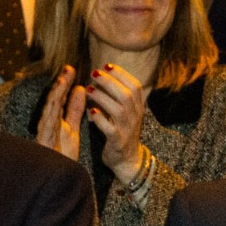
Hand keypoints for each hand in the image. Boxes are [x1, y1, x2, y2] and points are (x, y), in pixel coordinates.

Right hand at [36, 67, 85, 160]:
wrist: (61, 175)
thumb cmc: (63, 152)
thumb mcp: (71, 128)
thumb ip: (74, 110)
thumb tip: (80, 89)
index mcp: (56, 119)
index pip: (60, 98)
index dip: (65, 83)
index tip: (71, 69)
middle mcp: (48, 124)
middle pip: (53, 101)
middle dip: (60, 86)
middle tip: (67, 70)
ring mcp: (44, 134)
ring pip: (48, 113)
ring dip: (54, 98)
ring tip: (61, 84)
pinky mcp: (43, 145)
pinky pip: (46, 131)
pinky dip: (49, 120)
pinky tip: (52, 110)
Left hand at [86, 64, 148, 180]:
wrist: (127, 159)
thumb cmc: (121, 131)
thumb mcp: (126, 112)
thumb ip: (118, 95)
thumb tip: (104, 74)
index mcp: (137, 108)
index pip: (135, 86)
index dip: (121, 74)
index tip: (106, 65)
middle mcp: (135, 117)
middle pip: (126, 95)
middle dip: (109, 81)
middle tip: (94, 73)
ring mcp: (127, 129)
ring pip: (118, 109)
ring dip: (102, 97)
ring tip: (88, 89)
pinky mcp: (117, 140)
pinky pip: (109, 128)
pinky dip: (99, 118)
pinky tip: (91, 111)